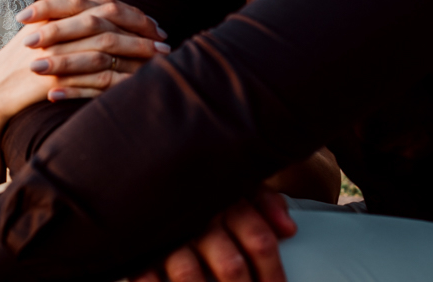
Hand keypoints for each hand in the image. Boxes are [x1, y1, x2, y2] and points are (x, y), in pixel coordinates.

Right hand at [0, 0, 168, 121]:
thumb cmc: (20, 68)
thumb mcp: (44, 39)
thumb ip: (70, 25)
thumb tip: (106, 17)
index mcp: (55, 15)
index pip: (102, 6)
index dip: (132, 14)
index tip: (154, 25)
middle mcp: (55, 28)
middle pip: (107, 22)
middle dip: (140, 31)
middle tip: (164, 41)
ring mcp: (52, 52)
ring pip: (104, 48)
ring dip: (135, 54)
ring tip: (158, 61)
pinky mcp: (50, 78)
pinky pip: (89, 77)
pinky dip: (117, 80)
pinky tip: (135, 84)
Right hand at [131, 189, 295, 281]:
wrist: (154, 162)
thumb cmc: (206, 184)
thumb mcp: (240, 183)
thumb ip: (267, 203)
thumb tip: (288, 229)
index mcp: (228, 202)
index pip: (260, 241)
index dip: (273, 272)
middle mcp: (200, 219)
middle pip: (230, 265)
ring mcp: (170, 236)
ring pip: (189, 274)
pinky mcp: (144, 248)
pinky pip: (147, 275)